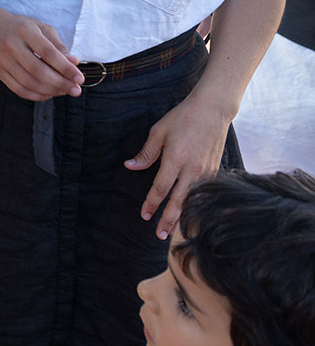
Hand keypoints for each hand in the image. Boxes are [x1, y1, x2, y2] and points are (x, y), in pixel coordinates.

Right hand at [0, 10, 81, 100]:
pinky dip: (35, 95)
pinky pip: (18, 89)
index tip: (79, 78)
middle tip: (75, 90)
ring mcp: (3, 60)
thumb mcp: (41, 28)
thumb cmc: (20, 28)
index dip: (65, 68)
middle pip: (38, 71)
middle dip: (60, 83)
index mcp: (25, 31)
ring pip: (29, 83)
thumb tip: (73, 63)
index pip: (48, 53)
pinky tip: (47, 94)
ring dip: (50, 91)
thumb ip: (58, 45)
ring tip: (64, 91)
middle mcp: (12, 45)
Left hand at [126, 95, 233, 238]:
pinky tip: (189, 213)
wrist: (213, 110)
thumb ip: (146, 153)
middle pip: (178, 201)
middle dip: (168, 220)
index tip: (144, 216)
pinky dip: (195, 205)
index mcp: (175, 159)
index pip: (161, 188)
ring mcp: (206, 171)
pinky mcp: (215, 169)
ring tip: (172, 230)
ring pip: (192, 200)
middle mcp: (192, 169)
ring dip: (182, 216)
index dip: (152, 204)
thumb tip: (130, 167)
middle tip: (159, 235)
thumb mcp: (159, 132)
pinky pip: (203, 192)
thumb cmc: (183, 118)